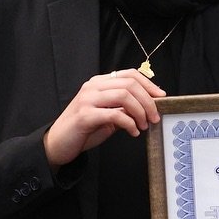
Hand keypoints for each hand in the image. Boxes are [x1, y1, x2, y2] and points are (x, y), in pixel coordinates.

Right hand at [43, 69, 165, 167]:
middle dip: (148, 101)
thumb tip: (149, 106)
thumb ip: (124, 108)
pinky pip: (115, 115)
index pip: (129, 74)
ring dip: (140, 112)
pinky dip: (129, 124)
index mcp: (99, 83)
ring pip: (124, 96)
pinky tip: (133, 132)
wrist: (58, 144)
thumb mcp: (108, 116)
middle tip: (155, 117)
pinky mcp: (85, 115)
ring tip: (143, 125)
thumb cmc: (84, 130)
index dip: (149, 84)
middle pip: (130, 84)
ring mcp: (87, 100)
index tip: (161, 97)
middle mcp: (93, 87)